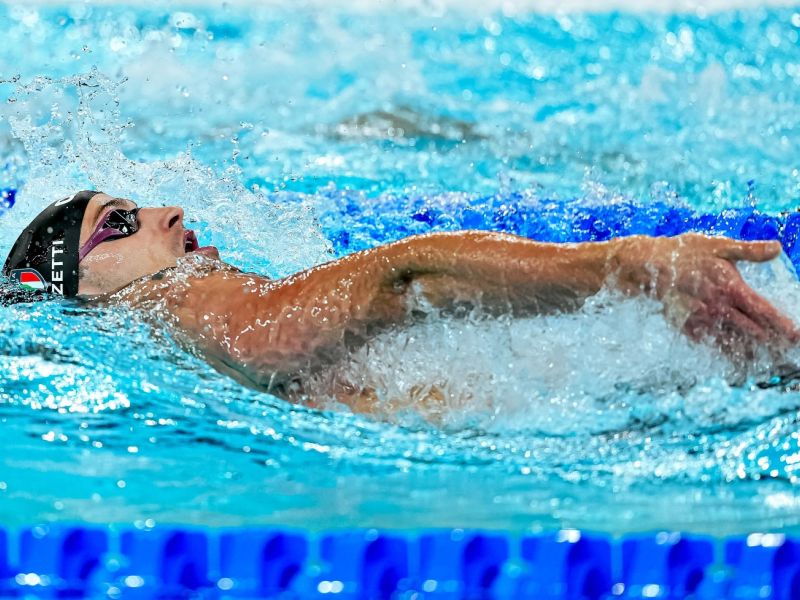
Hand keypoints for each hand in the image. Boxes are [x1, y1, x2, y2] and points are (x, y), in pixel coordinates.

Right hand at [611, 234, 799, 353]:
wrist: (647, 266)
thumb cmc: (684, 252)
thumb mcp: (717, 245)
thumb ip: (749, 250)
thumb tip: (777, 248)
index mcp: (731, 288)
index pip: (763, 311)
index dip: (782, 325)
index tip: (796, 337)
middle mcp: (719, 308)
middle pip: (753, 332)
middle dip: (772, 344)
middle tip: (786, 355)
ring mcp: (703, 321)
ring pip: (733, 343)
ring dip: (753, 354)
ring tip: (767, 363)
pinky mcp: (688, 328)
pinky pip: (712, 346)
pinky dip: (727, 356)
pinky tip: (739, 363)